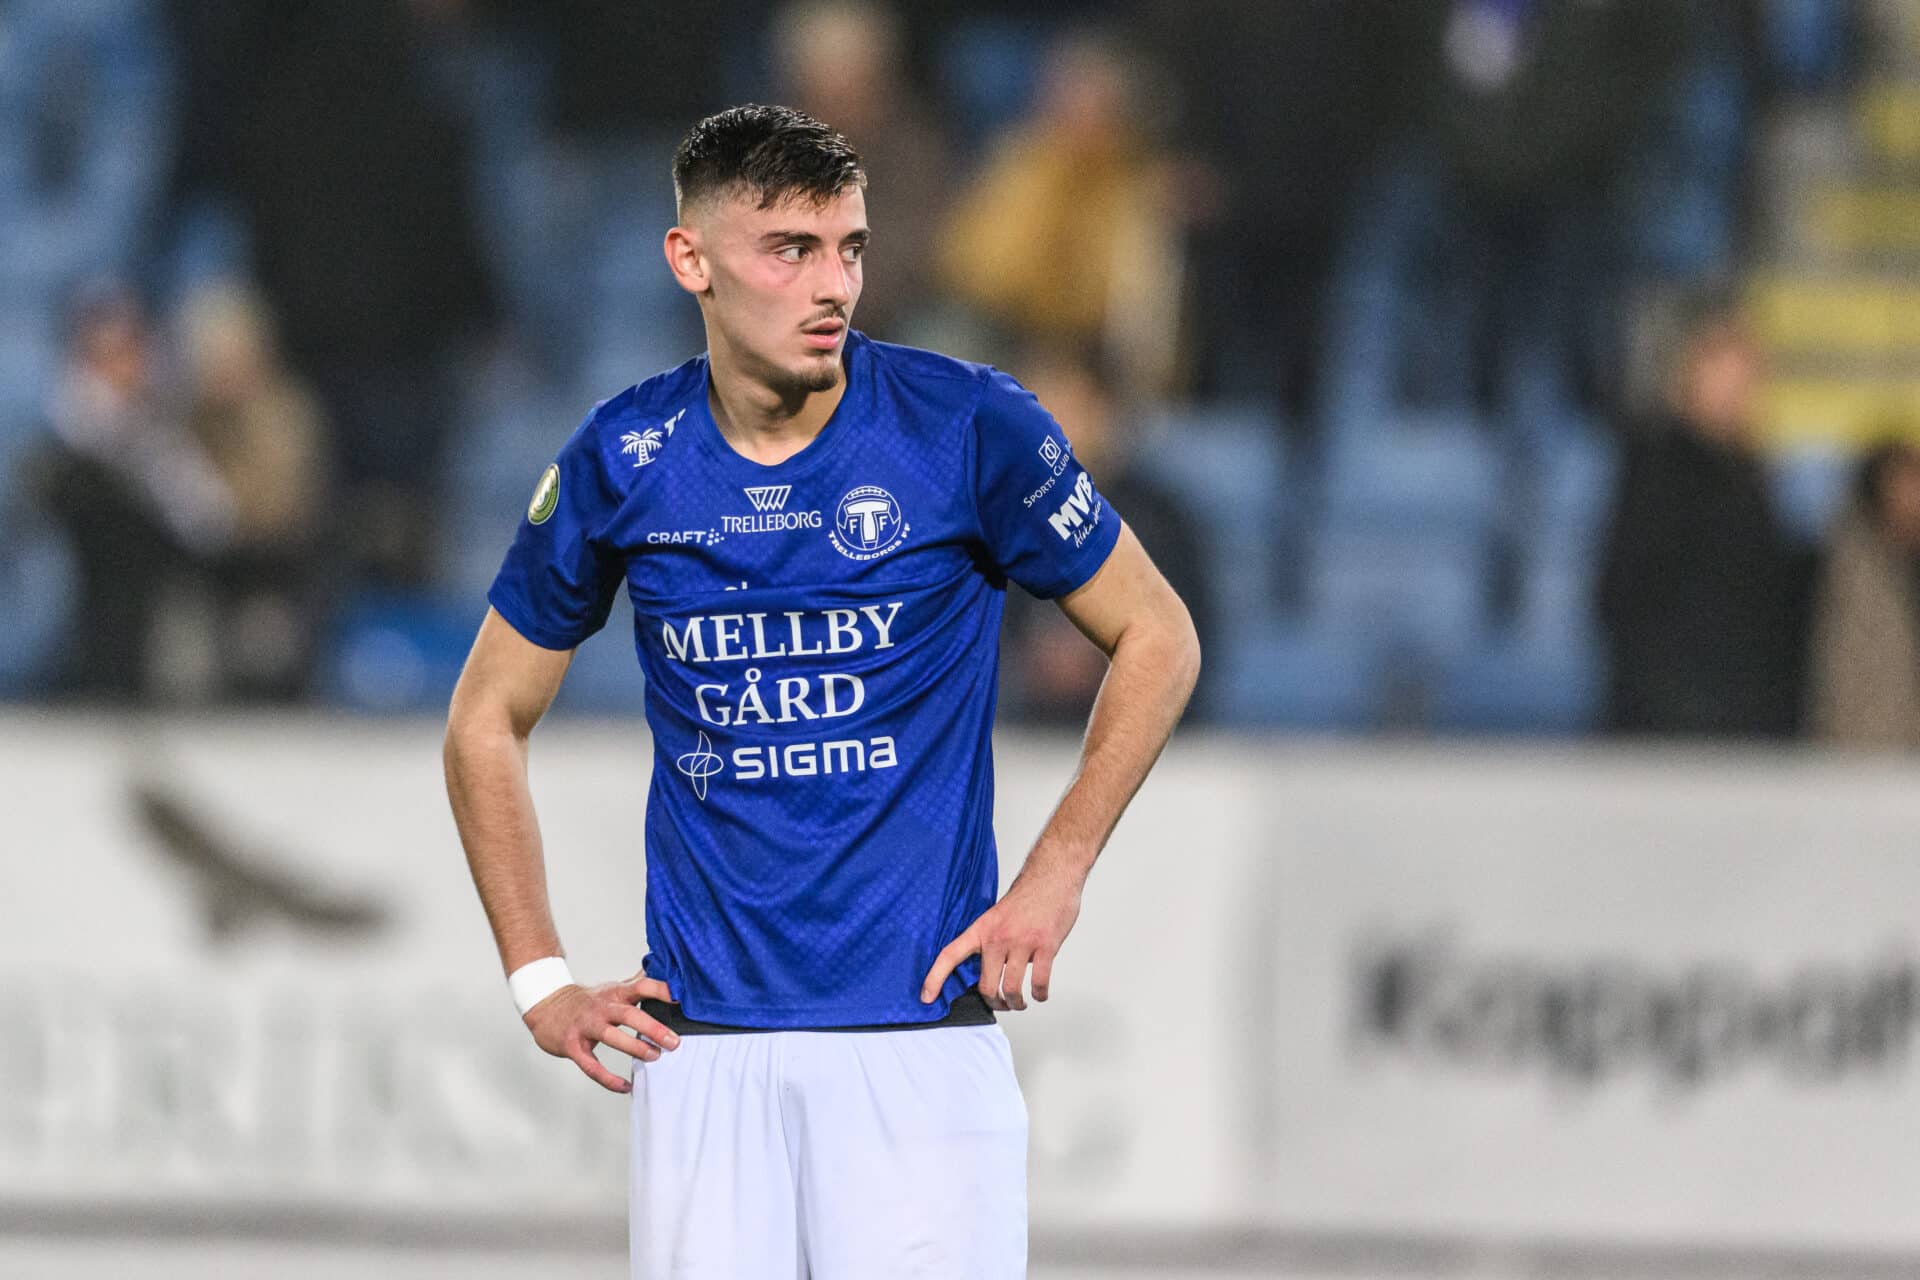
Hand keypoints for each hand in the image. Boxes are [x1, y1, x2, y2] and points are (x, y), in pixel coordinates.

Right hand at [522, 970, 680, 1093]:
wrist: (546, 1007)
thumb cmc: (586, 1001)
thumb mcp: (612, 988)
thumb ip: (637, 984)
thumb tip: (664, 972)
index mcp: (614, 993)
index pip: (640, 986)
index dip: (661, 990)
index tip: (681, 999)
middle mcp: (601, 1008)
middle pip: (628, 1014)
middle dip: (653, 1028)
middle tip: (674, 1041)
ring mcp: (586, 1027)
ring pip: (611, 1037)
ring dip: (635, 1047)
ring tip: (654, 1056)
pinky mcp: (573, 1047)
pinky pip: (592, 1066)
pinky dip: (609, 1079)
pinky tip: (625, 1086)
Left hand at [920, 865, 1083, 1010]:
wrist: (1052, 876)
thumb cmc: (1026, 896)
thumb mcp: (996, 915)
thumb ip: (989, 940)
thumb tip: (985, 968)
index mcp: (982, 929)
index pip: (950, 955)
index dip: (935, 978)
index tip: (926, 997)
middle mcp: (998, 937)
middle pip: (986, 985)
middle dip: (993, 1002)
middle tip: (1000, 1004)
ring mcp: (1022, 942)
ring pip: (1011, 989)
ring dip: (1015, 1003)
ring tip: (1019, 1003)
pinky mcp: (1045, 946)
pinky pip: (1039, 982)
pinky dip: (1039, 994)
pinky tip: (1039, 993)